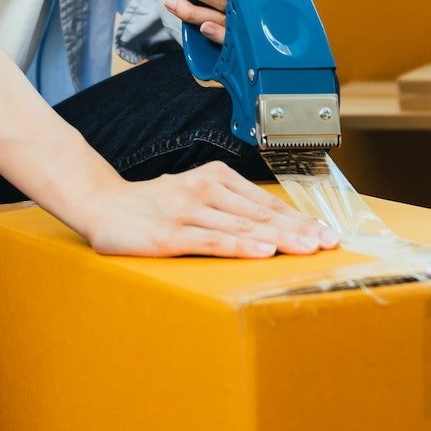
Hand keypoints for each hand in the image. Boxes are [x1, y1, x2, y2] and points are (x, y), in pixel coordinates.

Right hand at [78, 159, 336, 257]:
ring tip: (308, 249)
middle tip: (328, 243)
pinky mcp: (171, 234)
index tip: (325, 232)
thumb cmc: (153, 205)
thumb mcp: (195, 194)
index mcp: (215, 177)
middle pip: (261, 215)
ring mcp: (187, 211)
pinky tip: (264, 252)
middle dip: (298, 230)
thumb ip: (228, 205)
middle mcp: (204, 189)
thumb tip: (272, 225)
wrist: (102, 205)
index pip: (265, 203)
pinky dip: (242, 247)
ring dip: (280, 239)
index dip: (298, 219)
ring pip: (243, 227)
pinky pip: (213, 241)